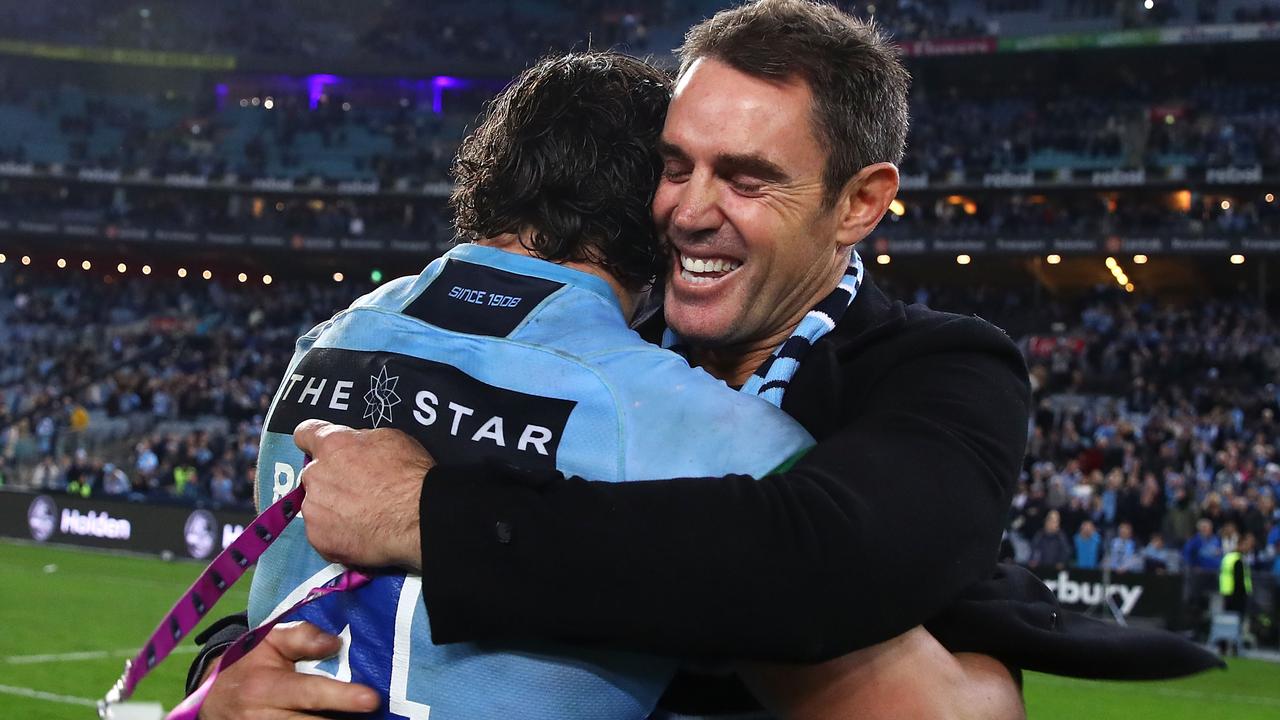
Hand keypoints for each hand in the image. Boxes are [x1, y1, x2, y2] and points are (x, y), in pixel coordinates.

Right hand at [198, 622, 378, 718]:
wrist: (212, 700)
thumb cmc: (248, 665)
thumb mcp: (269, 641)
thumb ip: (302, 637)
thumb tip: (336, 642)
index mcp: (266, 687)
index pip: (310, 693)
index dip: (342, 697)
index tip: (372, 699)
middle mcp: (265, 718)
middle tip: (377, 713)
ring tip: (364, 717)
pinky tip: (339, 717)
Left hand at [292, 419, 433, 569]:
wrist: (419, 518)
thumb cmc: (410, 476)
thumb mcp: (390, 439)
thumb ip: (360, 442)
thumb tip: (355, 448)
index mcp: (332, 445)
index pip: (305, 434)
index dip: (313, 442)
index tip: (321, 450)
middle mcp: (315, 475)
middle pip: (313, 475)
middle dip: (331, 481)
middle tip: (358, 491)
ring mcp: (314, 509)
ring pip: (317, 506)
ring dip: (333, 509)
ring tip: (363, 517)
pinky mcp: (319, 538)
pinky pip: (323, 534)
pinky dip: (338, 535)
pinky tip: (360, 535)